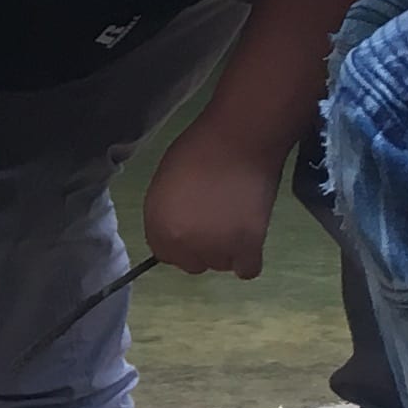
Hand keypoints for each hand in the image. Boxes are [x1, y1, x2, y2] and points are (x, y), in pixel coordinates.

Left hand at [140, 130, 283, 278]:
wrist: (240, 137)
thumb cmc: (201, 148)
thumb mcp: (165, 182)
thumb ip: (166, 213)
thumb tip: (176, 228)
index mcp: (158, 224)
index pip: (164, 253)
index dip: (179, 241)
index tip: (193, 228)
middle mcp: (183, 242)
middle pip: (191, 264)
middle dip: (201, 248)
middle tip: (217, 221)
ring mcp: (215, 247)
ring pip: (220, 265)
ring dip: (227, 250)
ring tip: (236, 219)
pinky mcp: (248, 246)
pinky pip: (246, 270)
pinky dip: (248, 259)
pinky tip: (249, 240)